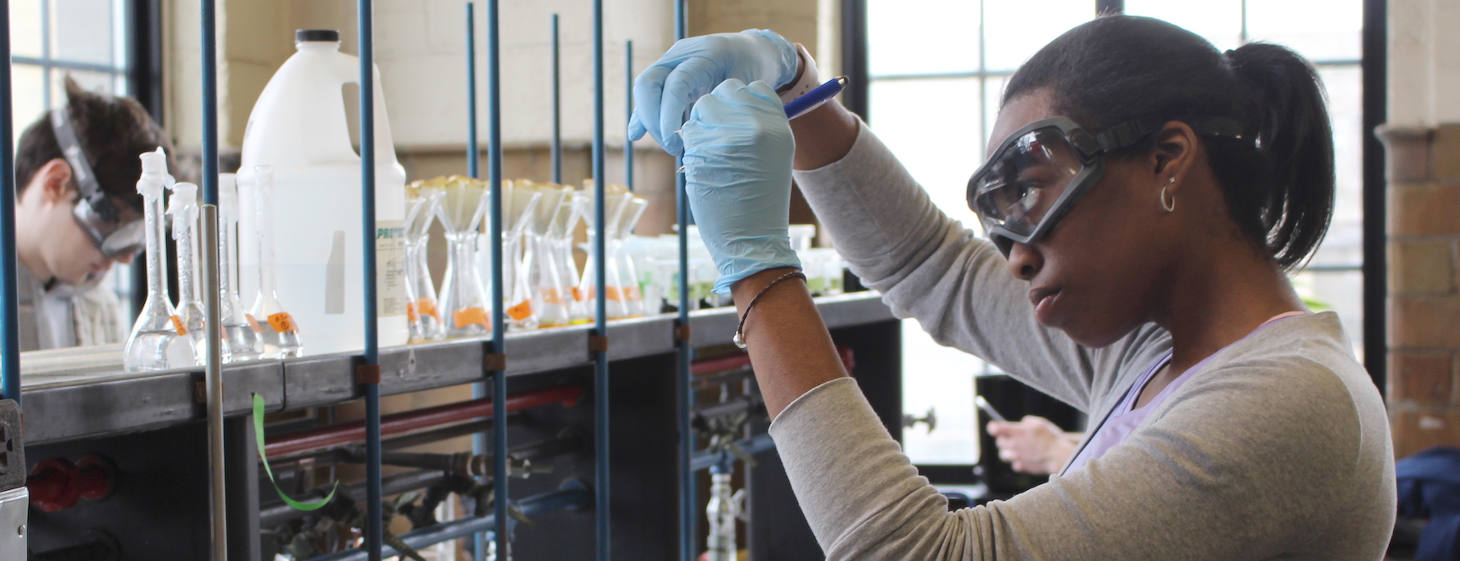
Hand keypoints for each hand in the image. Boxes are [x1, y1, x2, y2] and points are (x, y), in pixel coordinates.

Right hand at [629, 29, 798, 155]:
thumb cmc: (752, 72)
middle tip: (672, 147)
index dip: (669, 115)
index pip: (675, 84)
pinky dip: (645, 114)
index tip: (675, 143)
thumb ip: (727, 108)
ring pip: (644, 89)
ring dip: (650, 120)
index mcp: (705, 55)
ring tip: (671, 145)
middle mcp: (681, 53)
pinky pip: (649, 93)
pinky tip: (637, 135)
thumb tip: (707, 141)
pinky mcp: (666, 72)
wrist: (749, 50)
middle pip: (647, 83)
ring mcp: (670, 61)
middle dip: (652, 119)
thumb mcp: (747, 89)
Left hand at [681, 78, 801, 293]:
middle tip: (718, 138)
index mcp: (778, 125)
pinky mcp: (705, 149)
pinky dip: (690, 147)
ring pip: (702, 107)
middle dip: (716, 109)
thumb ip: (757, 125)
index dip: (738, 101)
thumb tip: (730, 103)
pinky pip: (688, 132)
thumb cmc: (759, 202)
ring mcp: (730, 136)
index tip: (736, 123)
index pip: (753, 87)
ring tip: (712, 155)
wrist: (752, 240)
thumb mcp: (773, 156)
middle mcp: (757, 125)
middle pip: (725, 90)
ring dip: (700, 126)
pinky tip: (703, 167)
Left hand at [986, 416, 1076, 474]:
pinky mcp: (1021, 467)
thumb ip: (1027, 422)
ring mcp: (1016, 457)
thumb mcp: (1039, 423)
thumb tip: (1021, 424)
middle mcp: (1013, 444)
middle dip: (1004, 440)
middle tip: (1014, 438)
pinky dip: (1018, 462)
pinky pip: (1014, 464)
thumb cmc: (1050, 438)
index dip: (994, 427)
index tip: (996, 428)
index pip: (994, 428)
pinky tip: (1027, 458)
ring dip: (1009, 452)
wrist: (1058, 456)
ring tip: (1021, 449)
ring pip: (1003, 455)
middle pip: (998, 442)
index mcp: (1017, 432)